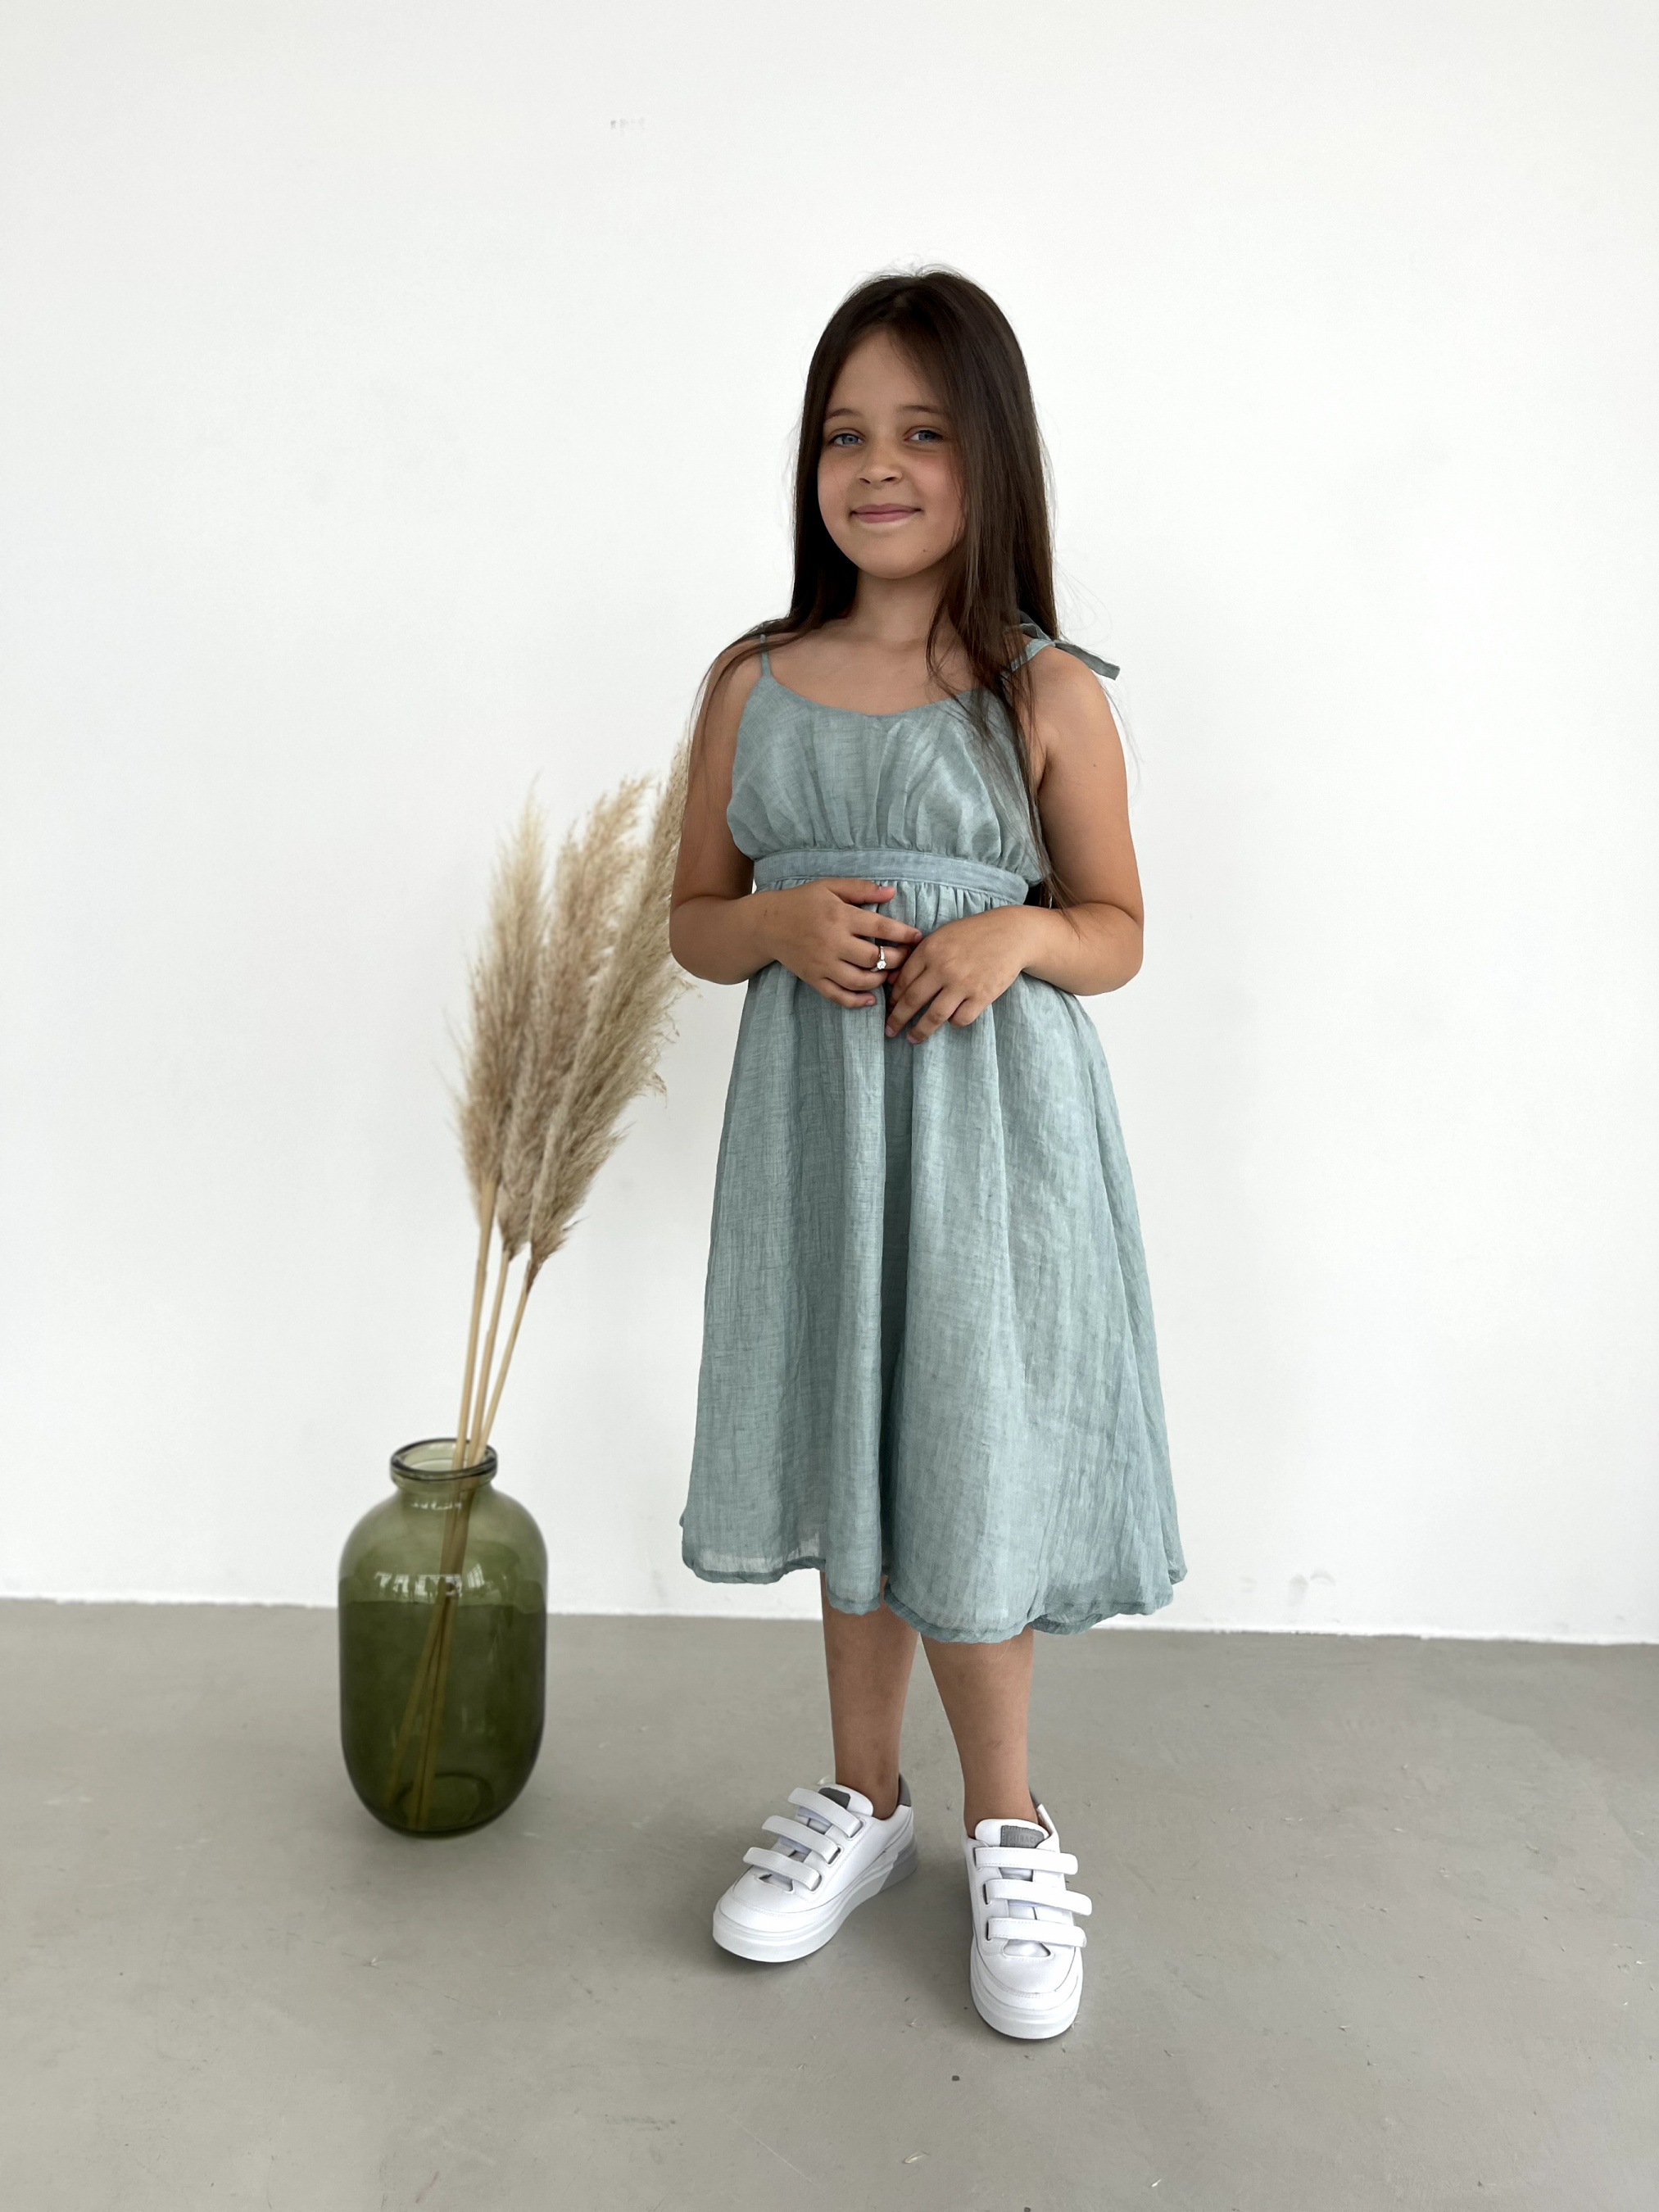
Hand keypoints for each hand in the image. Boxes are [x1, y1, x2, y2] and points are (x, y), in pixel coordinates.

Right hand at [761, 878, 922, 1008]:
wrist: (767, 924)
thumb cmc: (802, 902)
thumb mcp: (830, 887)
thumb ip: (861, 889)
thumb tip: (891, 892)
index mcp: (840, 916)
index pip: (880, 927)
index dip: (903, 934)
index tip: (917, 937)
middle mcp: (833, 942)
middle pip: (874, 958)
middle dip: (897, 959)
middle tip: (906, 957)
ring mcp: (822, 963)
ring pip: (859, 980)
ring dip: (880, 980)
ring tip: (888, 974)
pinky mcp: (813, 978)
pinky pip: (837, 995)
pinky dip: (856, 1001)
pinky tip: (870, 999)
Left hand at [882, 907, 1034, 1040]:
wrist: (1011, 934)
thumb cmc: (973, 933)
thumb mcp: (942, 935)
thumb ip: (919, 956)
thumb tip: (894, 980)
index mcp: (929, 950)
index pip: (903, 981)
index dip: (893, 998)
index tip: (890, 1008)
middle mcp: (943, 968)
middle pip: (912, 1001)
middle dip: (897, 1020)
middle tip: (890, 1031)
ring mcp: (963, 984)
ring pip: (934, 1016)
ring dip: (920, 1031)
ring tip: (913, 1038)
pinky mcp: (982, 996)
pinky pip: (960, 1019)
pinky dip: (953, 1023)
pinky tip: (950, 1020)